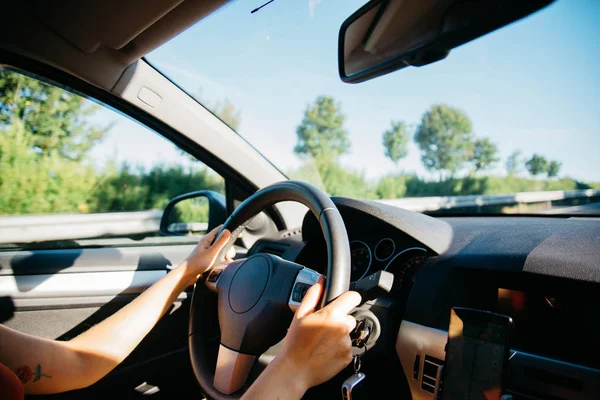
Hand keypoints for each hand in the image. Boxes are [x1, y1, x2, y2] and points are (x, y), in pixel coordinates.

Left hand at [181, 225, 235, 278]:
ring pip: (222, 249)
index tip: (239, 236)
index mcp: (208, 239)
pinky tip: (223, 265)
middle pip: (223, 240)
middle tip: (228, 255)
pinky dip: (223, 259)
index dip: (230, 230)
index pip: (221, 229)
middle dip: (229, 248)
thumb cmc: (197, 263)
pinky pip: (219, 255)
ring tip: (225, 262)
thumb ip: (220, 242)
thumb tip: (228, 231)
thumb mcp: (212, 252)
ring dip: (226, 255)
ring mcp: (208, 250)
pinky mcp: (209, 257)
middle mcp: (208, 243)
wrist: (188, 274)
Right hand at [275, 278, 360, 392]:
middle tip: (324, 328)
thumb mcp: (299, 314)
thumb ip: (313, 294)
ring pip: (348, 333)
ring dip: (339, 335)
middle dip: (340, 320)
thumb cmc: (295, 343)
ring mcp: (346, 343)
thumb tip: (321, 280)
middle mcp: (342, 328)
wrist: (295, 370)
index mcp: (331, 315)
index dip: (349, 298)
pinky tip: (325, 351)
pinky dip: (339, 349)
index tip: (345, 302)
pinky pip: (348, 348)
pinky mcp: (348, 357)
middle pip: (350, 317)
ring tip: (322, 342)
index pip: (353, 297)